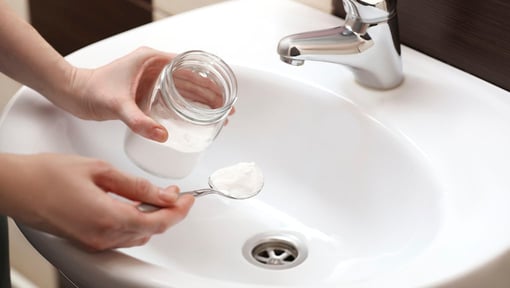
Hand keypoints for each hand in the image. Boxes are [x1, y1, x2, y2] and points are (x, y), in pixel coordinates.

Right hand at [0, 153, 193, 249]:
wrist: (15, 187)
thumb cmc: (49, 174)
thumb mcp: (101, 171)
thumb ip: (137, 186)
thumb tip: (165, 195)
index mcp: (109, 218)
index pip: (159, 222)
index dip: (179, 211)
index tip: (189, 198)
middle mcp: (104, 237)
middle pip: (151, 231)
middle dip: (169, 213)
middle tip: (176, 194)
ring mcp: (94, 242)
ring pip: (137, 236)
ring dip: (153, 219)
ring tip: (158, 197)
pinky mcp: (87, 240)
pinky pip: (121, 236)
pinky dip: (135, 223)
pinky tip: (135, 206)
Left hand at [57, 47, 234, 140]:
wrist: (73, 93)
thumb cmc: (91, 90)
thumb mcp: (117, 105)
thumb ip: (139, 121)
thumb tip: (162, 134)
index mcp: (152, 60)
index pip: (190, 67)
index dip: (209, 80)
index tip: (222, 94)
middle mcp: (154, 68)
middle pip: (192, 79)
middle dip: (211, 93)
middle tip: (226, 109)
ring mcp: (151, 80)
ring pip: (184, 89)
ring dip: (201, 101)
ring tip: (217, 114)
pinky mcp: (146, 93)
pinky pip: (173, 99)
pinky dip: (186, 107)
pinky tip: (195, 118)